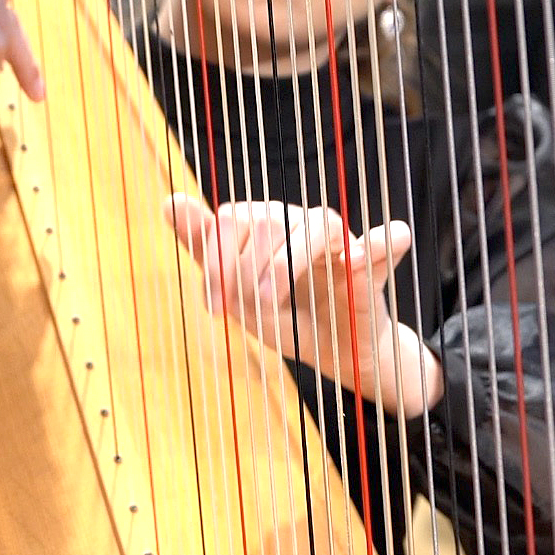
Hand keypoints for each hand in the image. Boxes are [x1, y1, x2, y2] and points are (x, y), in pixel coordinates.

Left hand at [163, 194, 442, 417]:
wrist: (339, 355)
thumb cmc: (287, 320)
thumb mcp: (239, 298)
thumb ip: (208, 252)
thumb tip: (169, 199)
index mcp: (265, 227)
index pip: (232, 219)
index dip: (217, 260)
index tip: (214, 307)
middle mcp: (299, 224)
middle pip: (268, 220)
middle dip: (247, 267)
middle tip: (246, 306)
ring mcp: (338, 243)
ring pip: (316, 224)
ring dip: (287, 262)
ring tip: (271, 300)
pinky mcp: (373, 264)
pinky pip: (385, 240)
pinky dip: (378, 243)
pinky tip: (356, 261)